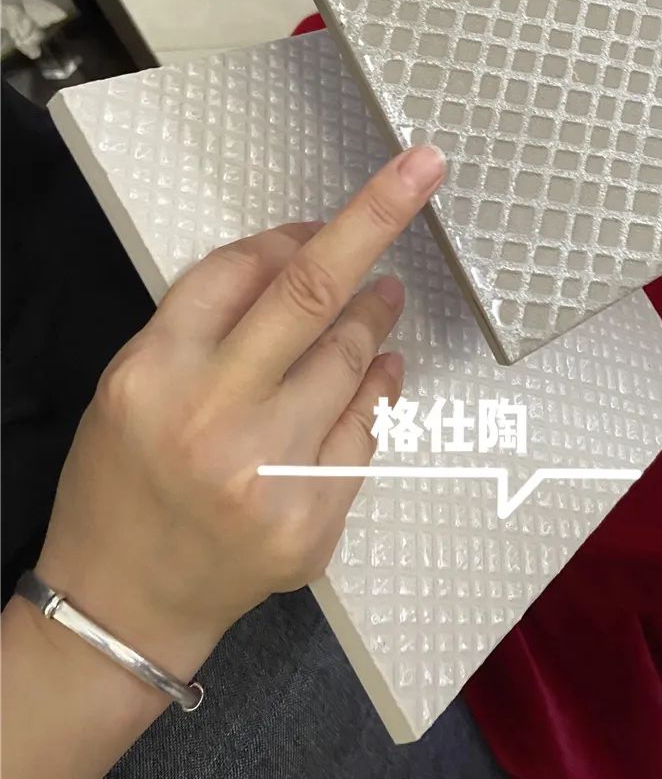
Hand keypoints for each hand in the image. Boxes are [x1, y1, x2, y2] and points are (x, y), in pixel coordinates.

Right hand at [32, 143, 446, 680]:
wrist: (127, 603)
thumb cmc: (124, 476)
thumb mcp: (134, 382)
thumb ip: (206, 317)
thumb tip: (299, 248)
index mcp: (153, 375)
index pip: (236, 271)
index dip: (287, 235)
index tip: (321, 220)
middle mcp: (213, 421)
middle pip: (309, 293)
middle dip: (375, 218)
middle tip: (420, 175)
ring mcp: (271, 476)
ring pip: (350, 358)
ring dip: (375, 313)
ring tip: (384, 296)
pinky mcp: (315, 521)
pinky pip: (368, 426)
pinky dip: (381, 383)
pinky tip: (381, 365)